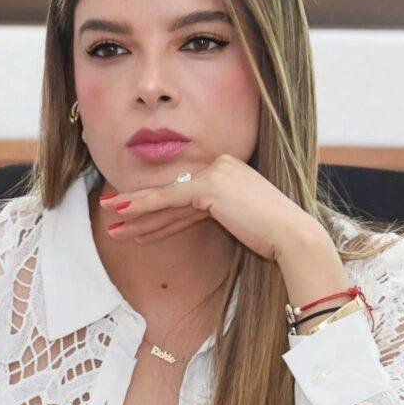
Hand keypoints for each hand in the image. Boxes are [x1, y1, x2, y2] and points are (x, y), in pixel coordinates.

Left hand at [99, 154, 323, 261]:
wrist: (293, 238)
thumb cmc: (272, 237)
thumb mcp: (236, 221)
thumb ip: (211, 215)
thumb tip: (182, 223)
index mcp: (228, 172)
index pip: (185, 195)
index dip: (158, 213)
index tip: (136, 225)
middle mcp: (220, 166)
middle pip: (173, 196)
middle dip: (141, 211)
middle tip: (112, 217)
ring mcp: (215, 173)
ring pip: (167, 198)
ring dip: (135, 212)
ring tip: (110, 223)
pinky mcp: (210, 186)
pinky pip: (168, 199)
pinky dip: (142, 206)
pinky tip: (121, 211)